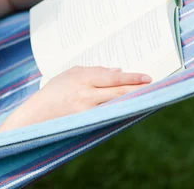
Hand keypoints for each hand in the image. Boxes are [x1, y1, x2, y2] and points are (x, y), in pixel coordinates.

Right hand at [20, 66, 150, 123]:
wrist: (38, 113)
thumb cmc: (55, 90)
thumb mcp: (71, 74)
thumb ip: (95, 71)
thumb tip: (118, 72)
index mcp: (82, 78)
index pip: (113, 78)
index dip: (132, 78)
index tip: (148, 78)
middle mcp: (86, 95)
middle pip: (118, 92)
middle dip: (138, 89)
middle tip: (155, 87)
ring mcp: (87, 110)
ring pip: (116, 104)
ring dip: (132, 101)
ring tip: (146, 96)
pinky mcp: (88, 122)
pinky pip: (109, 114)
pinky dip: (120, 110)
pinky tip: (130, 108)